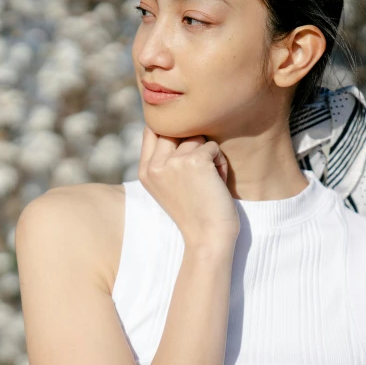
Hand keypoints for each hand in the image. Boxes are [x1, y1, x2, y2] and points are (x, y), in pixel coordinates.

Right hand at [138, 125, 239, 250]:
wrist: (208, 239)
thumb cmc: (196, 213)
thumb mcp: (168, 185)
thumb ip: (165, 158)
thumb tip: (176, 125)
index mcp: (145, 171)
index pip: (152, 128)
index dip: (172, 130)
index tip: (185, 144)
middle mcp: (154, 165)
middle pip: (175, 128)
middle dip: (192, 142)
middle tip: (200, 170)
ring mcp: (172, 162)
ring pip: (197, 137)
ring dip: (209, 155)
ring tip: (209, 179)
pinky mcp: (194, 161)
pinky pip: (213, 147)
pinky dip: (221, 163)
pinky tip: (217, 183)